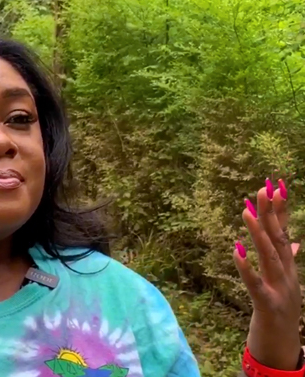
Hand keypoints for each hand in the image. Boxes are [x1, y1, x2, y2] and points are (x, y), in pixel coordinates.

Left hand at [235, 179, 302, 370]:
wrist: (283, 343)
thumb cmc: (280, 309)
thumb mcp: (284, 280)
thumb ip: (285, 257)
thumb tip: (291, 238)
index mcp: (288, 266)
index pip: (284, 232)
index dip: (281, 209)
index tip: (275, 185)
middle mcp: (287, 273)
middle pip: (278, 239)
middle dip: (271, 213)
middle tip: (262, 189)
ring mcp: (279, 288)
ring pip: (269, 257)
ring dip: (258, 234)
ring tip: (247, 212)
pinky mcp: (267, 304)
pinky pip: (255, 284)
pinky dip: (246, 267)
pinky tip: (236, 251)